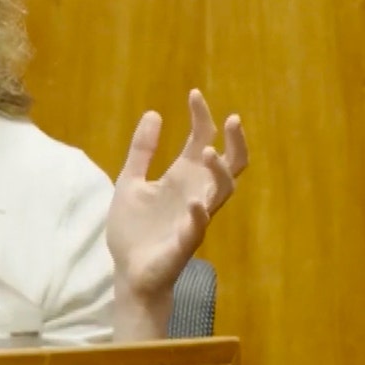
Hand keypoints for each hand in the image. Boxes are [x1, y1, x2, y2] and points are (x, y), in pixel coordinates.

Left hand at [107, 89, 247, 299]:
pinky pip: (199, 227)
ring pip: (222, 191)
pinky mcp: (185, 242)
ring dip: (218, 171)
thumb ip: (142, 150)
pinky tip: (195, 203)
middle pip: (230, 164)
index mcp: (182, 177)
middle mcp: (195, 193)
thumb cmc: (134, 228)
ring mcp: (194, 217)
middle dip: (235, 142)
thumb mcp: (130, 181)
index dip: (201, 117)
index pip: (202, 140)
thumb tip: (155, 113)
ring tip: (206, 151)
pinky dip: (199, 214)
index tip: (194, 94)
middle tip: (232, 119)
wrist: (128, 270)